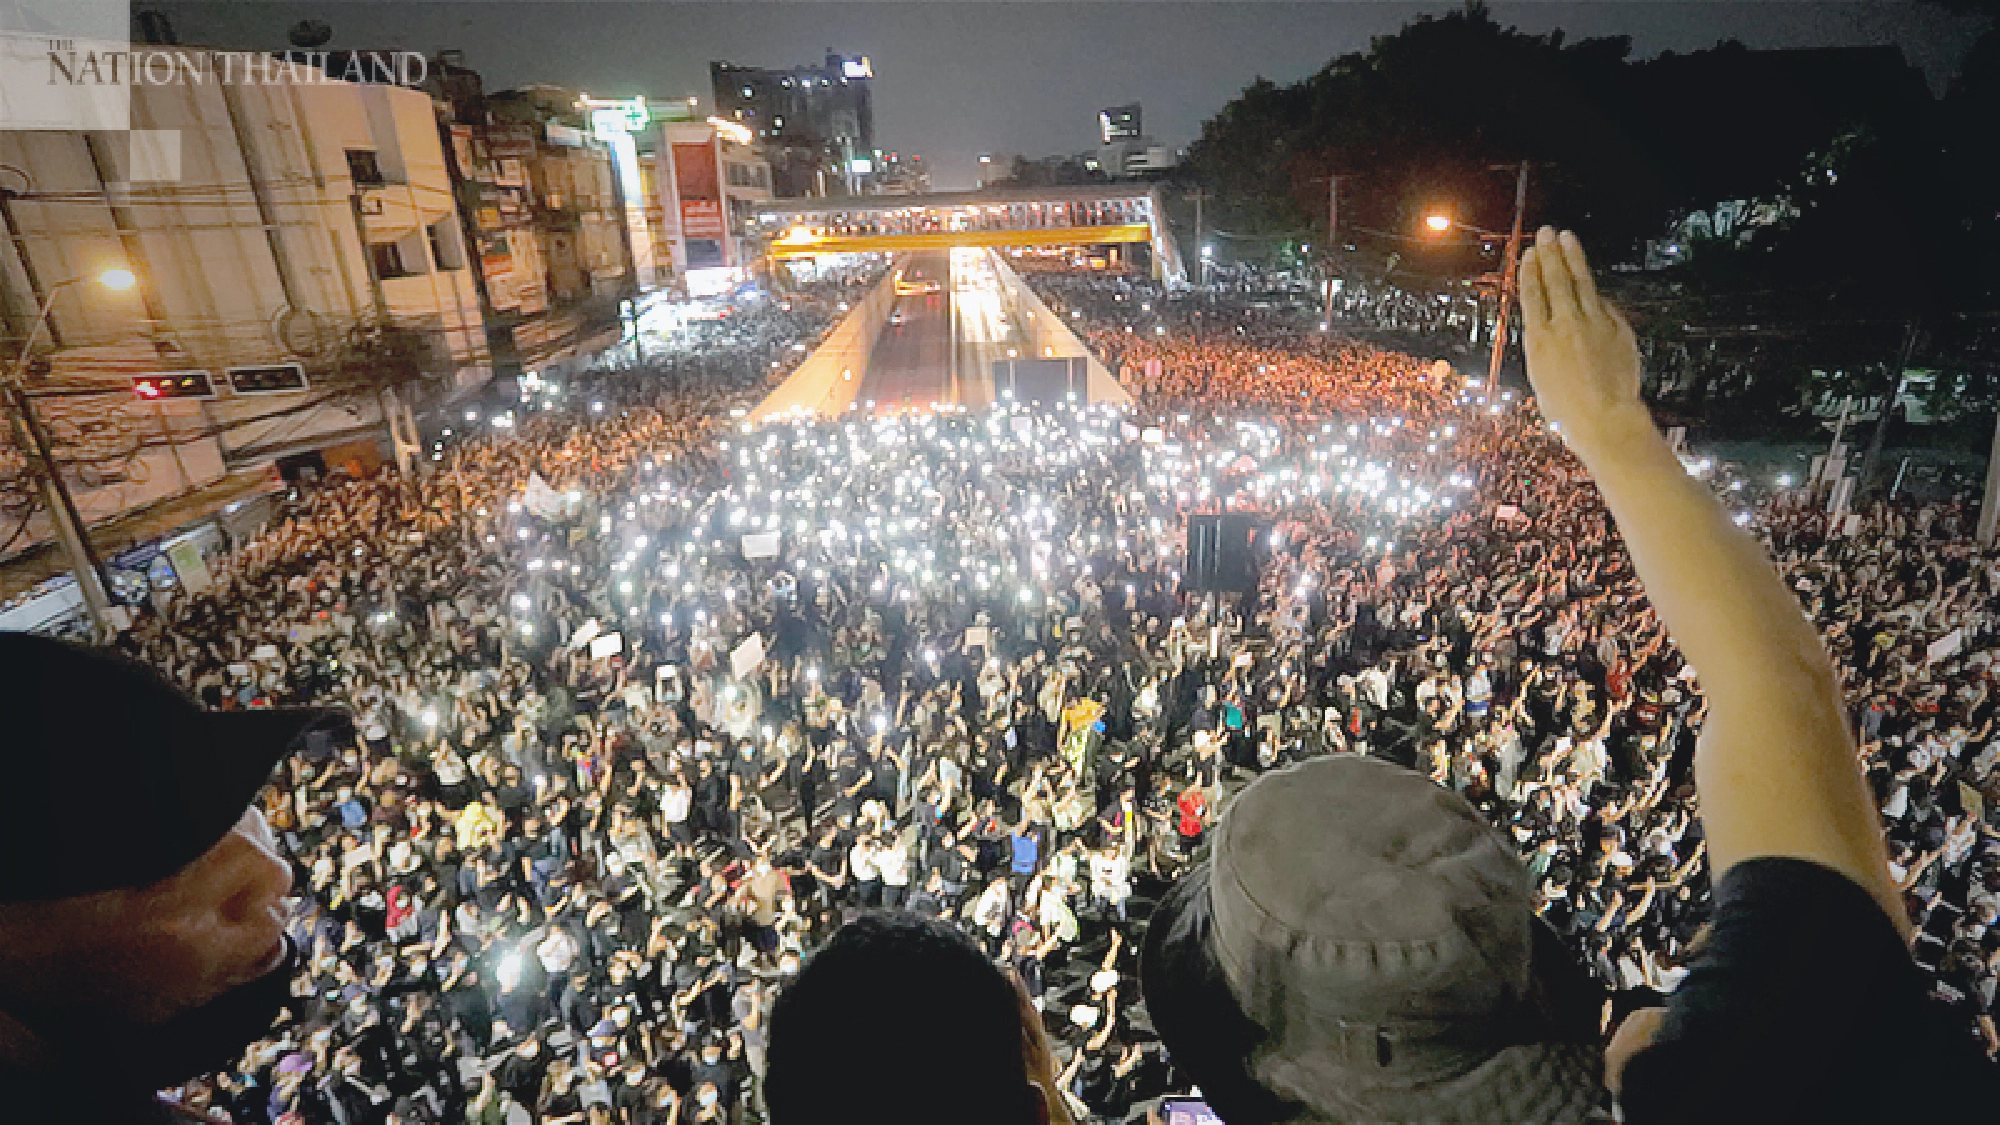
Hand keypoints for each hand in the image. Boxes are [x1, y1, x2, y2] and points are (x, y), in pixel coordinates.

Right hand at [1518, 228, 1650, 455]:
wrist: (1604, 418)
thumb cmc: (1568, 410)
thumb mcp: (1541, 377)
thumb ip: (1546, 346)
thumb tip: (1552, 327)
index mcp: (1540, 339)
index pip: (1533, 294)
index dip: (1531, 271)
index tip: (1530, 254)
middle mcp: (1566, 325)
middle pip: (1556, 280)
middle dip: (1550, 254)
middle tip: (1546, 233)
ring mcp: (1595, 323)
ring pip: (1582, 283)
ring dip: (1574, 258)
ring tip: (1568, 239)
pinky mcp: (1618, 329)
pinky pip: (1604, 305)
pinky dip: (1595, 293)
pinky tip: (1592, 284)